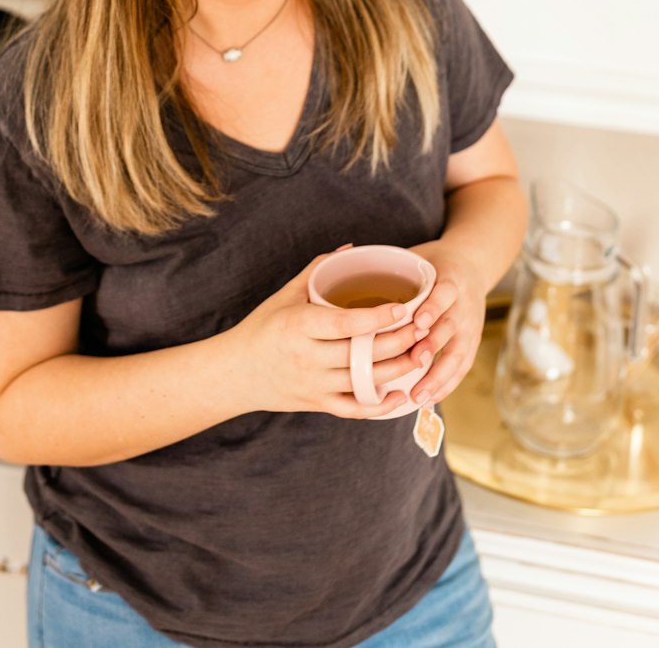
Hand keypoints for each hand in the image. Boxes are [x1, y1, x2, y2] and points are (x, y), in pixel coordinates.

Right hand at [223, 248, 423, 419]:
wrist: (235, 373)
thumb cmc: (262, 328)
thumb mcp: (284, 296)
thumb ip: (317, 270)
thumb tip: (351, 249)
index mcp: (298, 326)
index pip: (344, 324)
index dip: (376, 318)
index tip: (403, 309)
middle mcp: (306, 357)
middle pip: (360, 354)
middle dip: (397, 343)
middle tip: (423, 329)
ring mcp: (312, 384)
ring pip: (363, 381)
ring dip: (396, 370)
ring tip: (421, 355)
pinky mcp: (316, 404)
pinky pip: (353, 408)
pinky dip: (378, 404)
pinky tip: (400, 393)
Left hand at [402, 240, 487, 408]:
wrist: (471, 264)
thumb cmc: (435, 263)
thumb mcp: (420, 256)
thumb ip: (393, 268)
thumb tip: (345, 269)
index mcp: (452, 279)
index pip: (444, 293)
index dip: (433, 308)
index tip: (418, 322)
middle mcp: (464, 304)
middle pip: (451, 327)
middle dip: (433, 347)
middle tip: (415, 362)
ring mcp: (471, 325)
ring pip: (459, 354)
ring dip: (439, 376)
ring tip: (417, 395)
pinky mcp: (472, 342)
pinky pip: (462, 367)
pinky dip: (446, 385)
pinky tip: (429, 399)